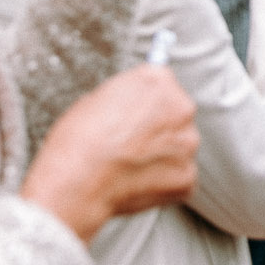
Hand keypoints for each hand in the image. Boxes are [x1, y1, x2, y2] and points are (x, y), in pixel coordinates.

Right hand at [20, 66, 199, 244]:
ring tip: (130, 166)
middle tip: (131, 144)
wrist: (76, 183)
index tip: (134, 116)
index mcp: (157, 81)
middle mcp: (180, 107)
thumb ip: (124, 97)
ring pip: (179, 146)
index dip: (143, 104)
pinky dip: (162, 182)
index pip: (160, 85)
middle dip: (158, 128)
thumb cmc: (78, 143)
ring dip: (162, 155)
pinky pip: (178, 175)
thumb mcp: (94, 101)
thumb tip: (130, 104)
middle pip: (175, 114)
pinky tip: (136, 183)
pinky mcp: (187, 173)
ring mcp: (187, 142)